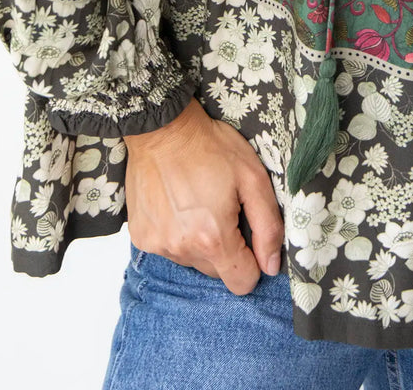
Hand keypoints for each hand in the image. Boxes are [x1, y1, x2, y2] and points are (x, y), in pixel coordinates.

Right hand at [122, 95, 284, 295]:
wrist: (163, 129)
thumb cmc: (211, 148)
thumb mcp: (253, 178)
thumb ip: (267, 226)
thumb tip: (271, 266)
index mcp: (213, 238)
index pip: (242, 283)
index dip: (252, 263)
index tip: (248, 236)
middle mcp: (182, 249)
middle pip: (217, 272)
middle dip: (226, 248)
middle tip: (223, 210)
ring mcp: (158, 245)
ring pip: (192, 261)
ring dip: (200, 241)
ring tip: (198, 203)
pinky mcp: (141, 237)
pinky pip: (169, 248)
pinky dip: (177, 233)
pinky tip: (177, 205)